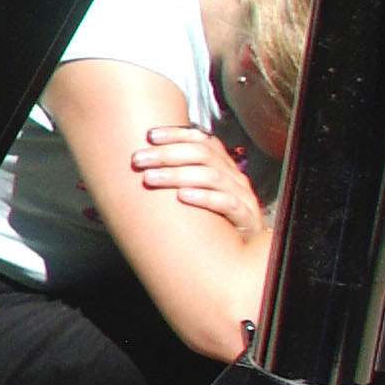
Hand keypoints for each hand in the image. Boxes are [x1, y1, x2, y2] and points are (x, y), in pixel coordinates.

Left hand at [131, 119, 267, 242]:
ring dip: (178, 175)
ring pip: (212, 176)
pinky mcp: (246, 218)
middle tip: (138, 159)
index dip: (177, 134)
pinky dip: (204, 197)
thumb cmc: (212, 218)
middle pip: (203, 155)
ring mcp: (242, 196)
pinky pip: (227, 203)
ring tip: (150, 178)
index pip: (202, 140)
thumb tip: (140, 161)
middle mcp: (233, 176)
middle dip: (167, 154)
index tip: (150, 136)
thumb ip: (178, 176)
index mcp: (223, 165)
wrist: (244, 250)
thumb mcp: (197, 192)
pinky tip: (182, 196)